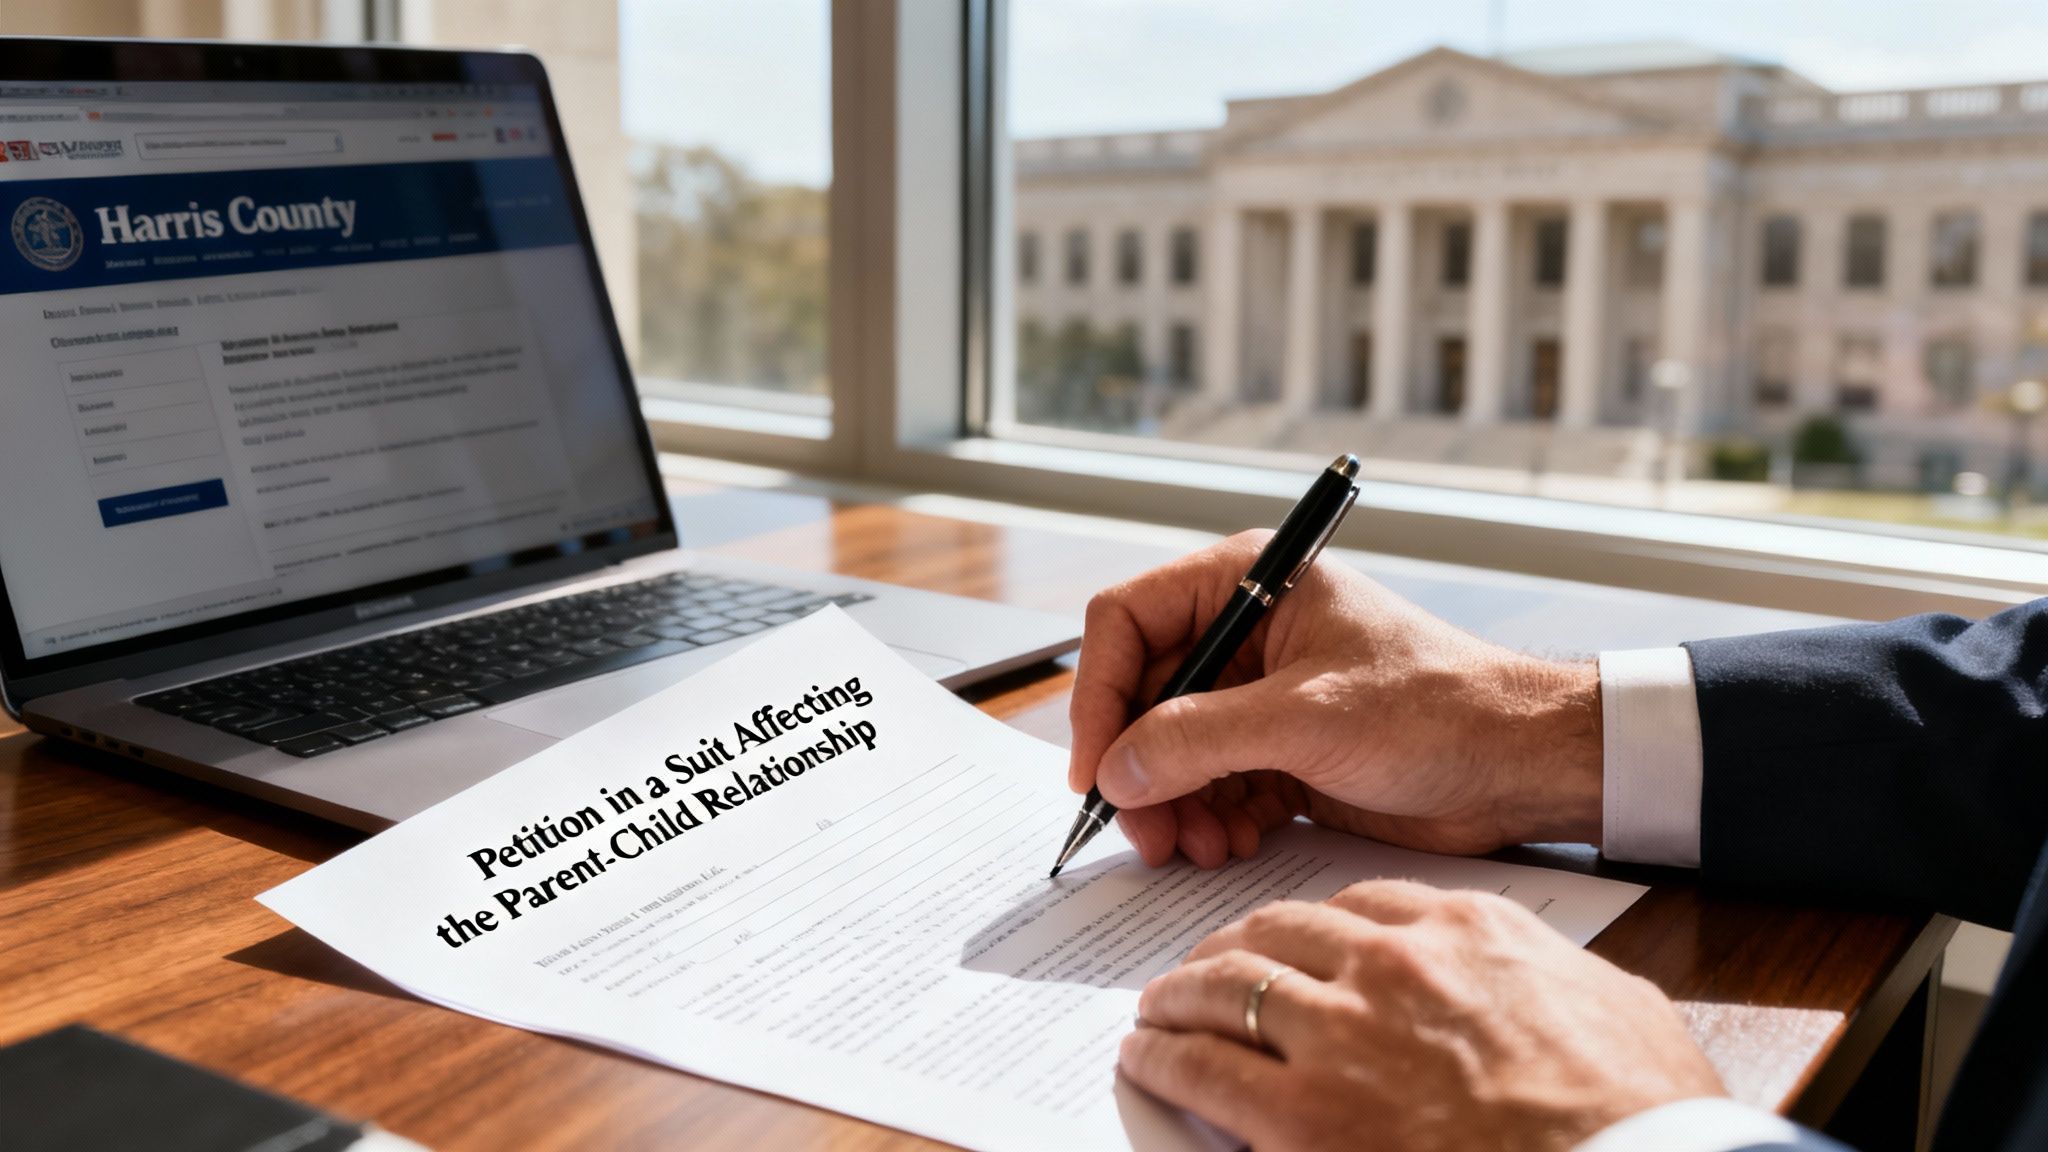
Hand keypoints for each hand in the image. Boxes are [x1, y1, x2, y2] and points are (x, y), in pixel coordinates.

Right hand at [1068, 532, 1603, 867]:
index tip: (1096, 765)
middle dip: (1137, 767)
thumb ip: (1199, 739)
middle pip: (1141, 696)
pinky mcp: (1280, 753)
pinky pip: (1210, 786)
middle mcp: (1244, 633)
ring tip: (1194, 846)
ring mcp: (1259, 696)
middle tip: (1142, 829)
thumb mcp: (1308, 718)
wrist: (1522, 766)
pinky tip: (1230, 845)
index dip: (1099, 693)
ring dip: (1171, 804)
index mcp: (1248, 581)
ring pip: (1169, 751)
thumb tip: (1115, 770)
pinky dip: (1207, 821)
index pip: (1128, 621)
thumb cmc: (1440, 708)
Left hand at [1120, 880, 1724, 1151]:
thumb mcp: (1617, 1010)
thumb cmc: (1642, 1111)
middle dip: (1226, 949)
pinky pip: (1202, 1070)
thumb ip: (1554, 982)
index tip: (1283, 940)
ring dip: (1178, 996)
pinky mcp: (1304, 1117)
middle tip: (1200, 969)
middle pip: (1274, 933)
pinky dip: (1161, 1060)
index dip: (1304, 924)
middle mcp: (1391, 967)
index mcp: (1466, 931)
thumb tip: (1549, 989)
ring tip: (1156, 1009)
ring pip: (1224, 988)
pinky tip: (1144, 1059)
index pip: (1356, 905)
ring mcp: (1342, 1036)